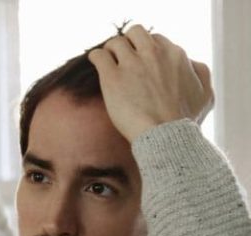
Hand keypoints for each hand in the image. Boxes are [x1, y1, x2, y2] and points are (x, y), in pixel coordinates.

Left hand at [88, 25, 213, 141]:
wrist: (166, 136)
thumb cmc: (185, 121)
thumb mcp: (205, 94)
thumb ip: (200, 74)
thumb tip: (191, 63)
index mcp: (175, 55)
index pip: (156, 40)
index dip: (146, 51)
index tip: (141, 63)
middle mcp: (154, 54)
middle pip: (136, 33)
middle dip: (129, 44)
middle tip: (124, 58)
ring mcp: (132, 64)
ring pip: (116, 42)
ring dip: (111, 51)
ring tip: (109, 62)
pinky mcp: (113, 78)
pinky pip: (99, 55)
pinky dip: (96, 57)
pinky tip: (97, 63)